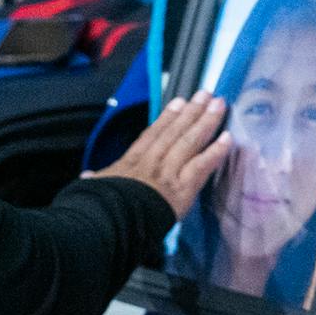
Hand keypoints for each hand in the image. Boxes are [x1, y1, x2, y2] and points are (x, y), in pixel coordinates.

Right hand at [86, 91, 230, 217]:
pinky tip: (228, 138)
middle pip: (175, 131)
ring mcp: (169, 172)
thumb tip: (87, 177)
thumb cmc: (102, 206)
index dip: (167, 118)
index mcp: (131, 162)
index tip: (178, 103)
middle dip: (192, 112)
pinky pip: (203, 165)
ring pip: (190, 141)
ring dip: (206, 121)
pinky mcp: (183, 187)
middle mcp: (153, 162)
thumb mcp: (94, 188)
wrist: (111, 220)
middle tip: (206, 94)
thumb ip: (95, 180)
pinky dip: (216, 151)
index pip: (152, 135)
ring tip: (219, 104)